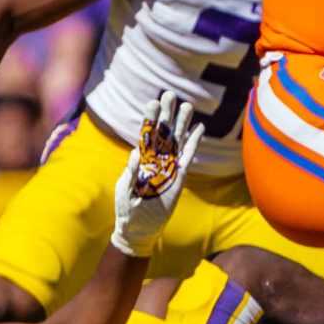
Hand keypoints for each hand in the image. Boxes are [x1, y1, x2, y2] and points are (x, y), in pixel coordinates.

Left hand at [109, 89, 200, 255]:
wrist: (139, 227)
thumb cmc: (128, 209)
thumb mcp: (124, 191)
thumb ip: (130, 174)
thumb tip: (136, 156)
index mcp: (141, 161)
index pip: (146, 135)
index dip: (150, 119)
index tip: (153, 102)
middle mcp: (156, 161)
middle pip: (164, 133)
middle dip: (167, 114)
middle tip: (170, 95)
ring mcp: (169, 168)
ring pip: (177, 141)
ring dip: (182, 124)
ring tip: (188, 106)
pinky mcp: (180, 177)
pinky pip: (188, 157)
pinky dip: (194, 143)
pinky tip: (199, 129)